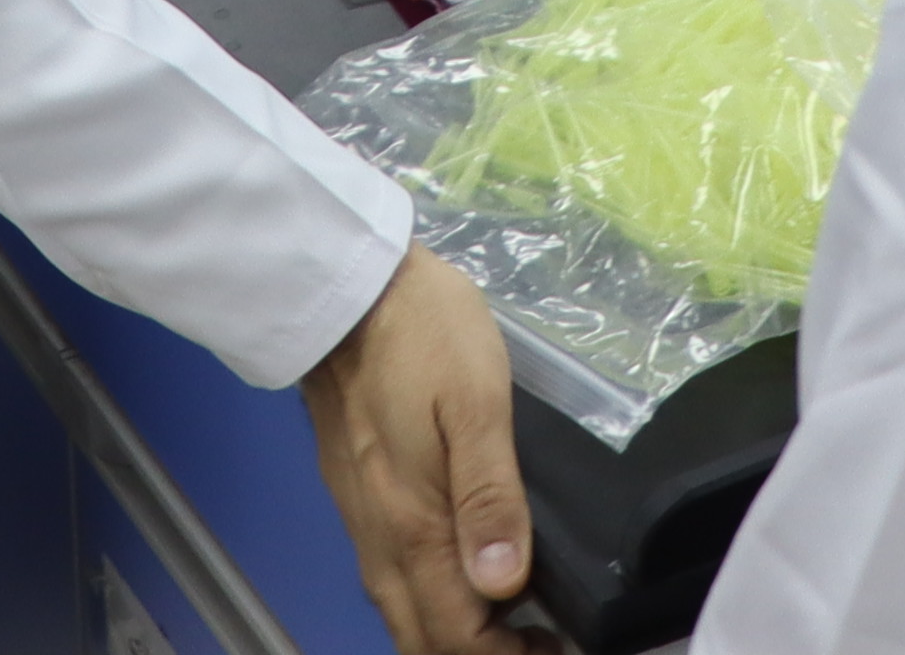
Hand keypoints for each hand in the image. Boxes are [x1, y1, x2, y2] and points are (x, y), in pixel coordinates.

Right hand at [303, 245, 534, 649]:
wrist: (344, 285)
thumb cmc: (422, 333)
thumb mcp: (474, 401)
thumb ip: (490, 496)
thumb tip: (504, 584)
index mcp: (415, 527)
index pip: (457, 637)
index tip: (560, 646)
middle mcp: (382, 541)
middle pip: (424, 641)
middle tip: (544, 639)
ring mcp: (363, 522)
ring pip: (402, 615)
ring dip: (453, 634)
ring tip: (517, 619)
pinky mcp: (356, 498)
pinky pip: (391, 580)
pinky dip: (429, 601)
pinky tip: (464, 574)